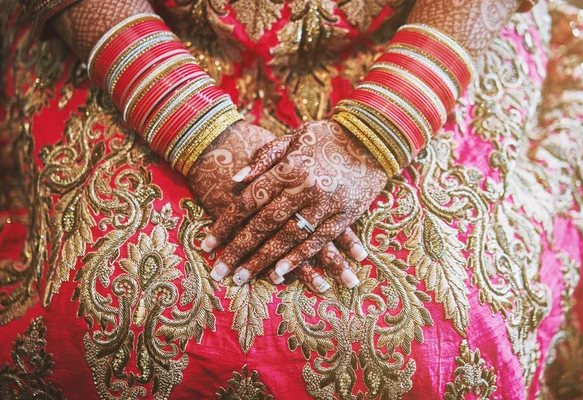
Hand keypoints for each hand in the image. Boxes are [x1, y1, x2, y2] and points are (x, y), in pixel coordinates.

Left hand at [201, 120, 387, 288]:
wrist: (374, 136)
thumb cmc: (326, 135)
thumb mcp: (292, 137)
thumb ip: (264, 158)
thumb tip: (236, 181)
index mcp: (289, 167)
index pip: (249, 201)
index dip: (226, 224)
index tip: (207, 245)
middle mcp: (305, 187)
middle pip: (265, 224)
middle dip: (240, 250)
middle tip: (220, 271)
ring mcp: (327, 203)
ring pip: (289, 237)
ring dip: (264, 260)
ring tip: (243, 278)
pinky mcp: (346, 214)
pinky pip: (318, 241)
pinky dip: (299, 258)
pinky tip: (280, 273)